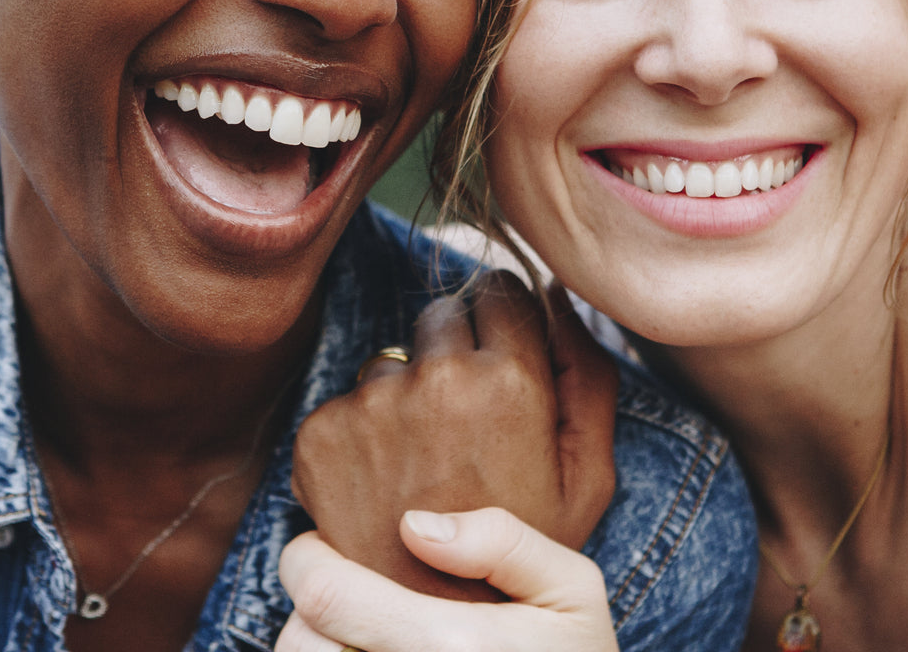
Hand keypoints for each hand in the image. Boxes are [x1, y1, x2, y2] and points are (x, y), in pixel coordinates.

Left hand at [275, 507, 618, 651]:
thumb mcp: (573, 591)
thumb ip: (502, 541)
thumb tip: (413, 525)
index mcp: (449, 647)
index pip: (324, 596)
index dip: (304, 559)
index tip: (322, 546)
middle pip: (300, 643)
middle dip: (310, 607)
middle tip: (347, 591)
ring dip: (320, 647)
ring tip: (362, 630)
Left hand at [291, 272, 616, 600]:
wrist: (434, 622)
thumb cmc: (522, 550)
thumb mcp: (586, 474)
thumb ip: (587, 373)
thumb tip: (556, 293)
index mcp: (509, 380)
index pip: (498, 289)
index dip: (504, 323)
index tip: (502, 360)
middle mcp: (436, 380)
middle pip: (441, 313)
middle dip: (454, 352)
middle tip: (464, 423)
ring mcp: (372, 405)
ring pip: (390, 360)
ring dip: (405, 393)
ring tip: (424, 464)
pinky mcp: (321, 432)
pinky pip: (346, 402)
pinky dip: (361, 432)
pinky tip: (384, 482)